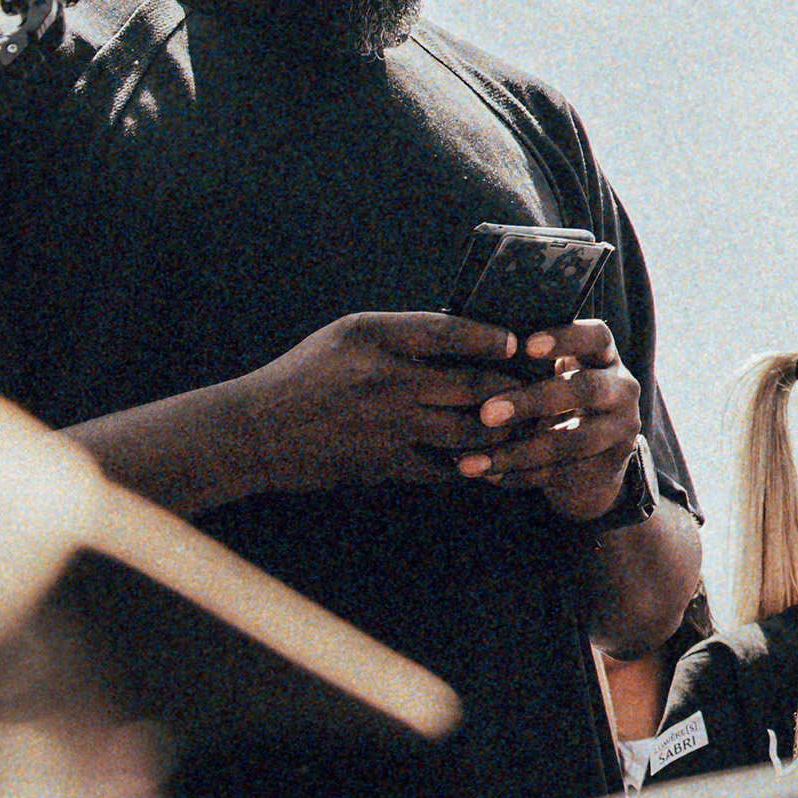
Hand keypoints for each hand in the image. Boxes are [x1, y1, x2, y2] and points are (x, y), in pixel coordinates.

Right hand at [224, 311, 527, 495]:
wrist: (253, 432)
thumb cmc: (305, 375)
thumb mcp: (348, 335)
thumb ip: (404, 334)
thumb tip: (468, 336)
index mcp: (375, 338)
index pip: (449, 331)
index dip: (491, 337)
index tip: (517, 344)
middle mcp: (384, 380)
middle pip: (472, 385)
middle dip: (515, 388)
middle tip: (544, 387)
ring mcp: (385, 427)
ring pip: (468, 430)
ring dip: (504, 429)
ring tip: (531, 424)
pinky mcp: (382, 465)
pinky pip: (443, 466)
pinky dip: (473, 463)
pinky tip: (494, 459)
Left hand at [452, 319, 651, 520]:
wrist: (592, 458)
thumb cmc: (557, 400)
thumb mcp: (552, 375)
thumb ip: (527, 366)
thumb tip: (469, 354)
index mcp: (604, 357)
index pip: (596, 337)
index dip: (566, 339)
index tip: (527, 346)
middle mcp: (622, 389)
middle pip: (587, 388)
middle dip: (535, 400)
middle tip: (487, 414)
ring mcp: (620, 428)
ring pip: (575, 440)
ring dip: (521, 451)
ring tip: (472, 461)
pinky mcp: (608, 465)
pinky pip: (562, 473)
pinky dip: (521, 476)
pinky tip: (488, 476)